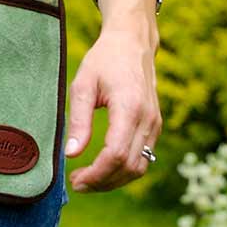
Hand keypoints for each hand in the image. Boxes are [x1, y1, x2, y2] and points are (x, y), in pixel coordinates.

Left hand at [63, 23, 161, 192]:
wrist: (132, 42)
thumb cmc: (104, 60)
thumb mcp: (83, 84)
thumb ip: (79, 120)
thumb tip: (71, 154)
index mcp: (129, 108)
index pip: (116, 155)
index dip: (96, 174)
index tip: (75, 179)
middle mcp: (148, 120)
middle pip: (129, 167)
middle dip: (103, 182)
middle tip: (77, 184)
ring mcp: (155, 124)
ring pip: (139, 167)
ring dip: (114, 180)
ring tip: (88, 180)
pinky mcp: (155, 126)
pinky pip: (144, 158)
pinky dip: (125, 170)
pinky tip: (104, 168)